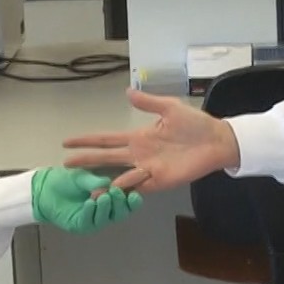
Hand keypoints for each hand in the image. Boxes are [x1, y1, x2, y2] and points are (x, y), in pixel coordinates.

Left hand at [31, 167, 140, 233]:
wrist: (45, 188)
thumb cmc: (67, 181)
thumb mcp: (84, 176)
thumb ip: (96, 181)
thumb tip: (109, 183)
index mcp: (111, 199)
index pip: (127, 203)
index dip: (133, 200)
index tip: (135, 194)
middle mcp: (105, 212)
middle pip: (120, 213)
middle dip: (120, 203)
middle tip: (117, 193)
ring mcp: (93, 220)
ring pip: (106, 218)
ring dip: (106, 208)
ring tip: (103, 196)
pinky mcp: (81, 225)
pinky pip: (89, 221)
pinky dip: (91, 212)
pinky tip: (90, 203)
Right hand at [61, 89, 240, 193]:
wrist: (216, 140)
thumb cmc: (195, 124)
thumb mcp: (169, 108)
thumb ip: (148, 102)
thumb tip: (127, 92)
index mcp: (138, 137)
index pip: (106, 139)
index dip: (87, 141)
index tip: (68, 143)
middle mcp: (138, 155)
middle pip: (106, 159)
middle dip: (86, 162)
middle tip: (66, 165)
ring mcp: (147, 169)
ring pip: (118, 176)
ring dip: (102, 182)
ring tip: (85, 187)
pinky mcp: (159, 181)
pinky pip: (138, 186)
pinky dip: (125, 189)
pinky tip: (112, 190)